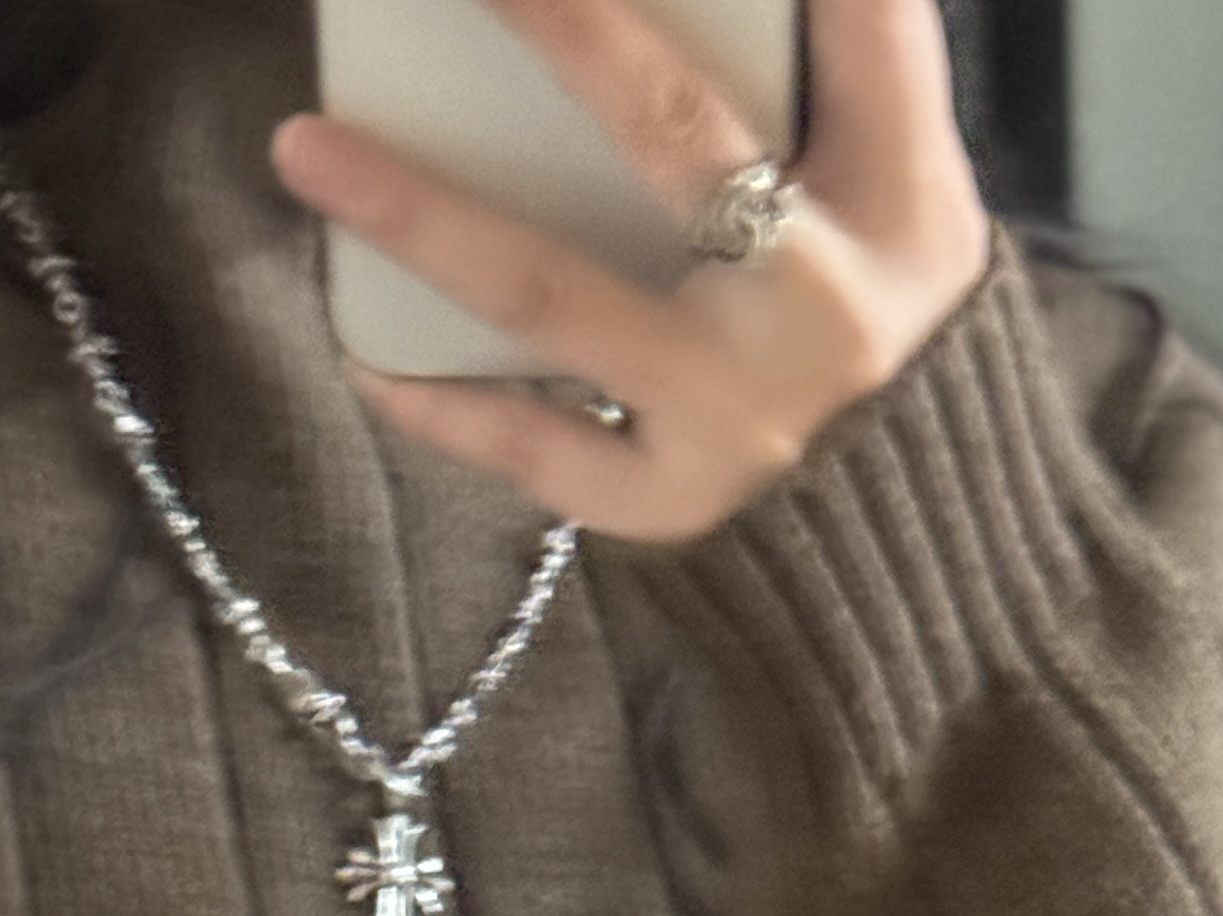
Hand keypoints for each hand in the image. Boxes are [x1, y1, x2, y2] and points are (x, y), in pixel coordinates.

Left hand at [268, 0, 995, 544]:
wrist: (914, 553)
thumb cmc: (876, 327)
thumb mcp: (899, 200)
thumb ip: (835, 85)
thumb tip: (705, 8)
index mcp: (901, 195)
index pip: (864, 25)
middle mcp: (822, 299)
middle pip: (675, 130)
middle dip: (567, 26)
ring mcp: (735, 413)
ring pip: (555, 295)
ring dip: (420, 213)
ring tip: (307, 151)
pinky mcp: (671, 505)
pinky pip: (531, 444)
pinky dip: (439, 400)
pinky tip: (359, 346)